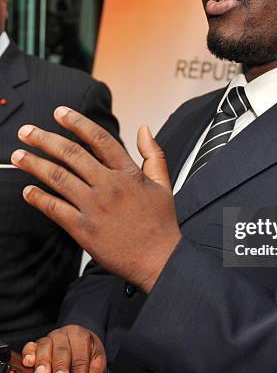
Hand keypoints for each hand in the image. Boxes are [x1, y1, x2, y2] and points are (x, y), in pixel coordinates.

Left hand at [11, 107, 180, 292]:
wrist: (159, 259)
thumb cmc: (161, 223)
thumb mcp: (163, 183)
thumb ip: (153, 153)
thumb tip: (144, 128)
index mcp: (128, 174)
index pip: (99, 139)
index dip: (77, 123)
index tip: (60, 113)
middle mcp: (109, 186)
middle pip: (71, 154)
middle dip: (44, 139)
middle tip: (27, 131)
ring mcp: (95, 208)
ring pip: (58, 178)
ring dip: (34, 164)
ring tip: (19, 156)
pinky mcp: (84, 229)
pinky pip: (55, 209)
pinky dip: (39, 198)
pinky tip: (28, 191)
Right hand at [22, 325, 105, 372]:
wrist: (77, 341)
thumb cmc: (87, 352)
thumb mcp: (96, 358)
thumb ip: (96, 368)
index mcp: (80, 336)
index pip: (81, 356)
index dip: (80, 371)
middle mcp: (64, 334)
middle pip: (62, 351)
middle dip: (61, 366)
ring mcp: (48, 338)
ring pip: (45, 347)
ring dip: (43, 362)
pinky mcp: (35, 345)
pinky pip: (29, 347)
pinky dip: (28, 354)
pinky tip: (28, 363)